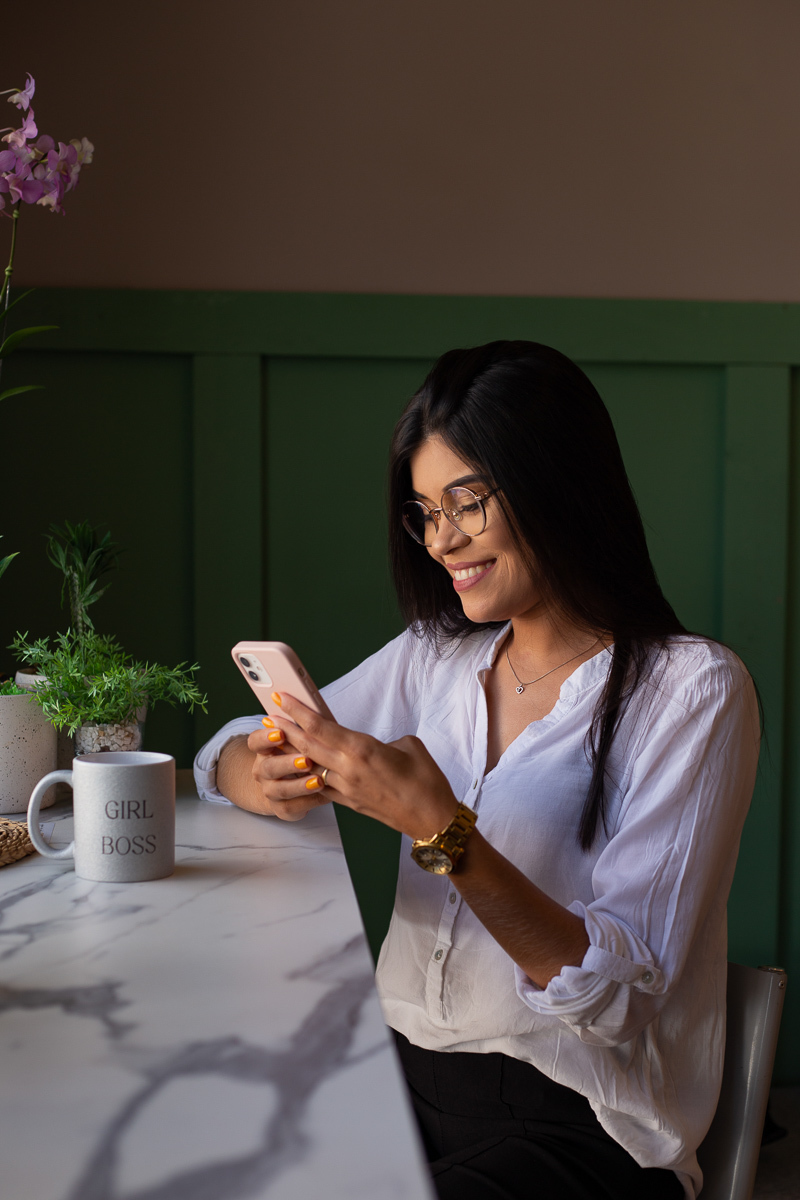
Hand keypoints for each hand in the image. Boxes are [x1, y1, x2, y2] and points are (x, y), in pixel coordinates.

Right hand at [243, 721, 333, 820]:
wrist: (283, 789)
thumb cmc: (297, 755)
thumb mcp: (296, 740)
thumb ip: (302, 729)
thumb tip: (317, 713)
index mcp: (264, 749)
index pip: (255, 741)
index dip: (265, 737)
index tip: (280, 733)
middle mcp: (263, 770)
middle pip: (268, 767)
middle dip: (287, 763)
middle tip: (306, 760)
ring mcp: (270, 790)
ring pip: (280, 790)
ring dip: (299, 785)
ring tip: (318, 781)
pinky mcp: (281, 808)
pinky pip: (293, 806)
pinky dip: (309, 801)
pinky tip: (324, 795)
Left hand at [269, 693, 458, 838]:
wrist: (432, 819)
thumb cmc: (426, 782)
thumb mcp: (409, 746)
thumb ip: (383, 740)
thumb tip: (372, 744)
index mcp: (363, 750)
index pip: (321, 727)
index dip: (299, 711)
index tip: (284, 698)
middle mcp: (348, 769)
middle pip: (307, 745)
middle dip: (286, 729)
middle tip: (269, 716)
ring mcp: (346, 788)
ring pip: (310, 766)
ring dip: (291, 752)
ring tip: (276, 740)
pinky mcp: (349, 801)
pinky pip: (321, 785)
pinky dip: (307, 774)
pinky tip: (299, 767)